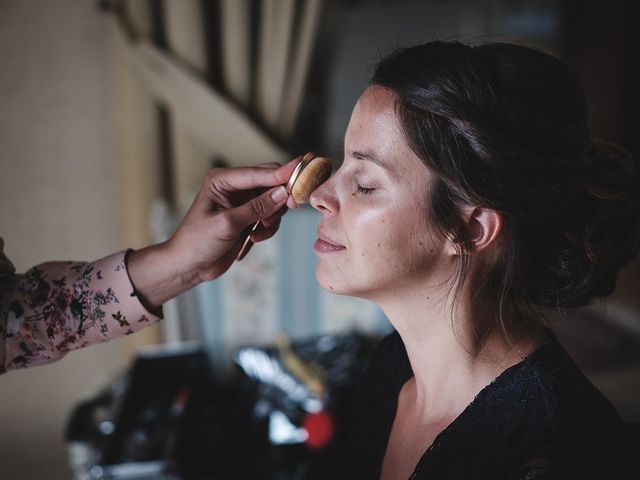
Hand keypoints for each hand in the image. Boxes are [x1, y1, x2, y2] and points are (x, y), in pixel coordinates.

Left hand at [126, 160, 298, 309]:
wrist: (189, 265)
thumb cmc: (197, 242)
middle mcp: (234, 187)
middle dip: (281, 197)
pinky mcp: (248, 217)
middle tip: (292, 207)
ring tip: (259, 231)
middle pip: (271, 182)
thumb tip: (283, 193)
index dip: (282, 173)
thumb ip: (256, 208)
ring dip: (273, 217)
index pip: (259, 172)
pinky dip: (268, 228)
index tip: (304, 170)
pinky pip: (271, 216)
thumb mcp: (228, 224)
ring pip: (274, 200)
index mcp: (223, 180)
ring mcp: (243, 202)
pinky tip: (254, 238)